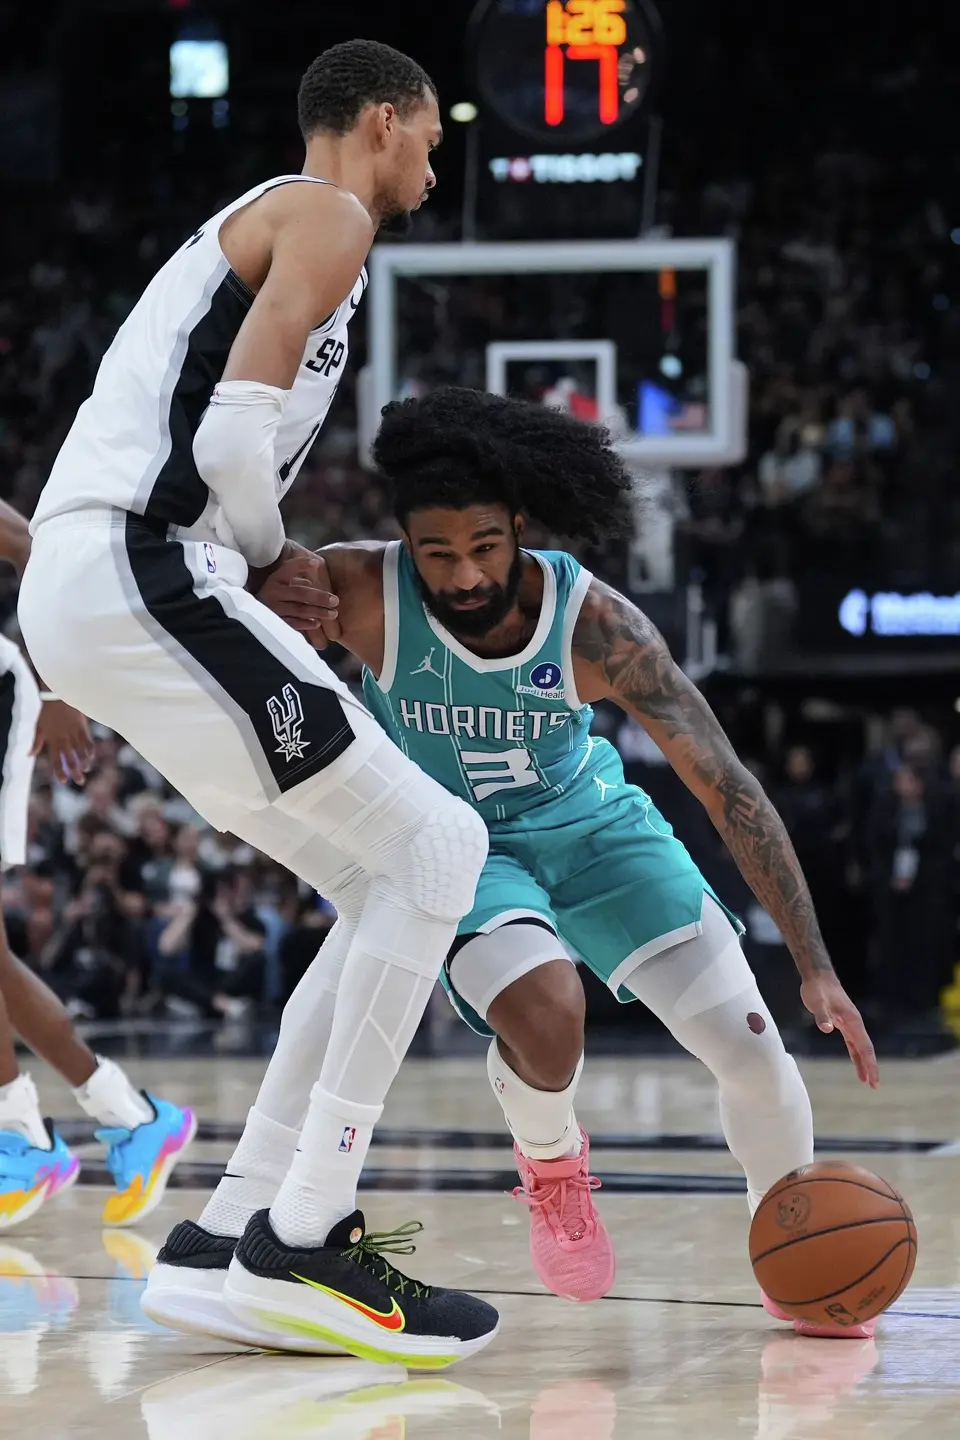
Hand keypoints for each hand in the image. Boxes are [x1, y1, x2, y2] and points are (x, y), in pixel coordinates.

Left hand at [31, 701, 94, 785]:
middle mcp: (63, 739)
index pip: (56, 760)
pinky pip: (88, 741)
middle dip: (76, 772)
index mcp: (52, 740)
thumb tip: (29, 755)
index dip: (59, 772)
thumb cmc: (46, 711)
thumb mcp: (38, 727)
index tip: (63, 781)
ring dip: (84, 762)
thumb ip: (36, 742)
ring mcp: (74, 733)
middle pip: (71, 759)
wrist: (57, 695)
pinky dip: (90, 750)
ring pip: (81, 752)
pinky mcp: (82, 727)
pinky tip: (91, 756)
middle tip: (80, 782)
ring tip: (86, 769)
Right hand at [254, 551, 340, 647]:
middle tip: (335, 601)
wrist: (249, 613)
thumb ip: (295, 579)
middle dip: (320, 597)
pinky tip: (316, 623)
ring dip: (318, 612)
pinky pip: (292, 623)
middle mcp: (272, 592)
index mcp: (275, 579)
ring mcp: (272, 608)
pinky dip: (305, 623)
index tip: (317, 563)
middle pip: (300, 593)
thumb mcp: (280, 583)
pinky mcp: (274, 622)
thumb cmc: (273, 595)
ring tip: (332, 613)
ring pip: (299, 610)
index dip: (302, 564)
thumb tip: (310, 582)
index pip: (289, 568)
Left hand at [800, 973, 878, 1087]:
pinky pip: (852, 1043)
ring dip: (864, 1063)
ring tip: (867, 1081)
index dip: (870, 1064)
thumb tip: (827, 1028)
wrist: (818, 976)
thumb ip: (822, 1016)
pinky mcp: (842, 1023)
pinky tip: (857, 1064)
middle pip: (866, 1049)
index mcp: (852, 1021)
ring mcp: (849, 1023)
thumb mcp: (817, 1002)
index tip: (874, 1080)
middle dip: (870, 1067)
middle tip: (874, 1086)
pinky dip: (855, 1055)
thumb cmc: (817, 989)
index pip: (864, 1047)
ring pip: (859, 1047)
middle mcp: (854, 1023)